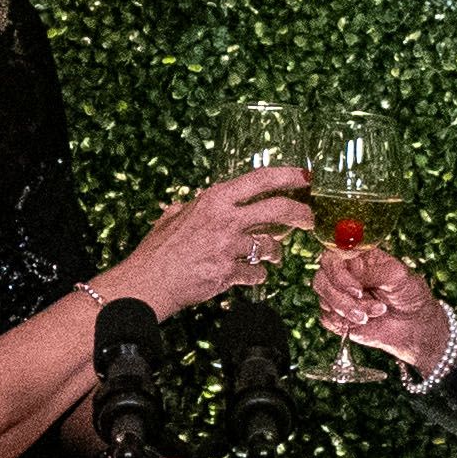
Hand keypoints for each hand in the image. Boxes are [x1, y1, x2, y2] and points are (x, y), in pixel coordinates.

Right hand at [101, 163, 317, 320]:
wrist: (148, 282)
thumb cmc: (157, 251)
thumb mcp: (172, 217)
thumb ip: (188, 208)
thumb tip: (189, 204)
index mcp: (214, 199)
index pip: (260, 179)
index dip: (288, 175)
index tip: (306, 177)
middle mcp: (225, 219)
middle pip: (279, 209)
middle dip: (301, 214)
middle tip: (309, 219)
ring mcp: (229, 246)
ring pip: (271, 245)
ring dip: (275, 252)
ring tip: (270, 255)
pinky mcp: (229, 272)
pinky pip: (256, 273)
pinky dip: (255, 275)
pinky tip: (247, 275)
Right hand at [310, 241, 456, 379]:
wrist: (414, 323)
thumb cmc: (409, 293)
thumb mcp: (399, 276)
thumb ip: (376, 271)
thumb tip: (355, 274)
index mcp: (356, 257)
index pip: (332, 256)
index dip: (337, 272)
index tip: (357, 289)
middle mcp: (343, 274)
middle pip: (321, 279)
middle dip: (341, 296)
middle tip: (362, 304)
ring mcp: (338, 295)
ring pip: (324, 300)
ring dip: (349, 310)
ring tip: (376, 312)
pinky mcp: (336, 316)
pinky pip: (327, 319)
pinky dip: (345, 323)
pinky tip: (365, 322)